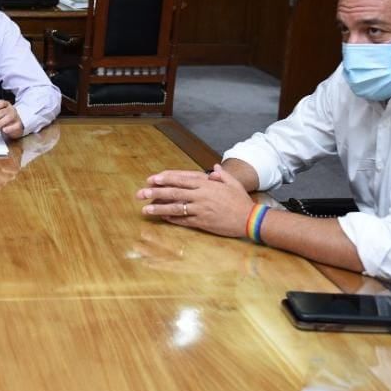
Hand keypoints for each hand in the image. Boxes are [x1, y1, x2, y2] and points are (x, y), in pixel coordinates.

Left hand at [0, 99, 22, 138]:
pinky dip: (9, 128)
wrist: (14, 127)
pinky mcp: (19, 124)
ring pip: (9, 117)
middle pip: (3, 111)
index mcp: (6, 105)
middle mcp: (11, 109)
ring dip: (0, 122)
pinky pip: (15, 125)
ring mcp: (16, 116)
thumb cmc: (4, 119)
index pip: (1, 103)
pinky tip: (4, 130)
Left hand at [136, 164, 251, 237]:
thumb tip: (214, 168)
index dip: (165, 179)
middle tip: (141, 193)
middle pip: (174, 192)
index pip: (181, 179)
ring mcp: (200, 209)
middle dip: (155, 192)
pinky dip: (172, 219)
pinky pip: (183, 220)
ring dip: (159, 208)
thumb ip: (222, 175)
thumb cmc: (241, 200)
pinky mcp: (202, 222)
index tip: (152, 179)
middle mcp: (201, 196)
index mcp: (206, 184)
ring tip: (145, 209)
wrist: (250, 219)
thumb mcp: (233, 184)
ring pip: (175, 208)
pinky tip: (162, 218)